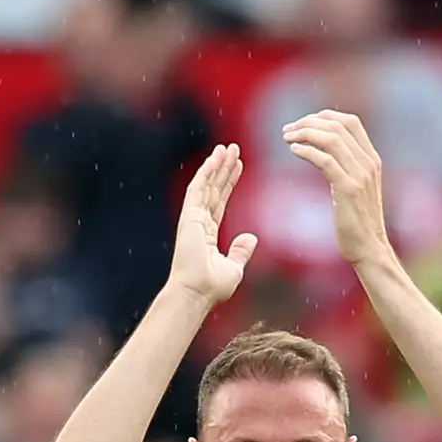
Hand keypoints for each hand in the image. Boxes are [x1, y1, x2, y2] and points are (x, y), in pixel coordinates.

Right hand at [167, 143, 254, 303]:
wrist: (196, 292)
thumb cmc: (212, 287)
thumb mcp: (234, 268)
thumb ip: (241, 251)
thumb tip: (251, 238)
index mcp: (208, 234)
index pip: (220, 201)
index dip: (229, 183)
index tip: (238, 167)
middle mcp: (199, 223)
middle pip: (213, 189)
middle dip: (223, 169)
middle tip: (233, 149)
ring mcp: (192, 219)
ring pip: (206, 185)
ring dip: (216, 165)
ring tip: (227, 148)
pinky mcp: (189, 217)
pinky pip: (198, 189)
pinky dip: (206, 173)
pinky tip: (215, 159)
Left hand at [281, 109, 395, 272]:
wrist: (370, 249)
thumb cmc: (359, 223)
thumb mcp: (358, 189)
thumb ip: (348, 169)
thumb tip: (328, 156)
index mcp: (372, 159)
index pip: (350, 122)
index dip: (325, 116)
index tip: (304, 123)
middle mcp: (368, 163)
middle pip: (337, 126)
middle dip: (308, 122)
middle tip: (288, 130)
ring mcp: (360, 175)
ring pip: (330, 139)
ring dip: (304, 133)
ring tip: (287, 138)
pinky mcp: (348, 189)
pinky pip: (325, 160)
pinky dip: (307, 151)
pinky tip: (294, 151)